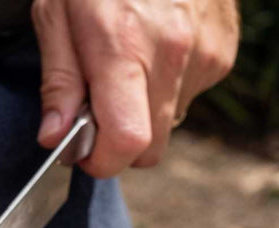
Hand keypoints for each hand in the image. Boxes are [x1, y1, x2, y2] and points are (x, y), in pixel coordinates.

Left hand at [32, 0, 237, 175]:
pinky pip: (190, 94)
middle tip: (95, 109)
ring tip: (126, 61)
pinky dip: (168, 85)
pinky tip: (154, 48)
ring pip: (171, 122)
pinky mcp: (224, 51)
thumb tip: (54, 137)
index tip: (80, 153)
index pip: (126, 143)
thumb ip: (58, 81)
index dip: (100, 162)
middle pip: (151, 148)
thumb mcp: (56, 14)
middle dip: (119, 143)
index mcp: (124, 47)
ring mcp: (206, 54)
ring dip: (143, 110)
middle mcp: (173, 55)